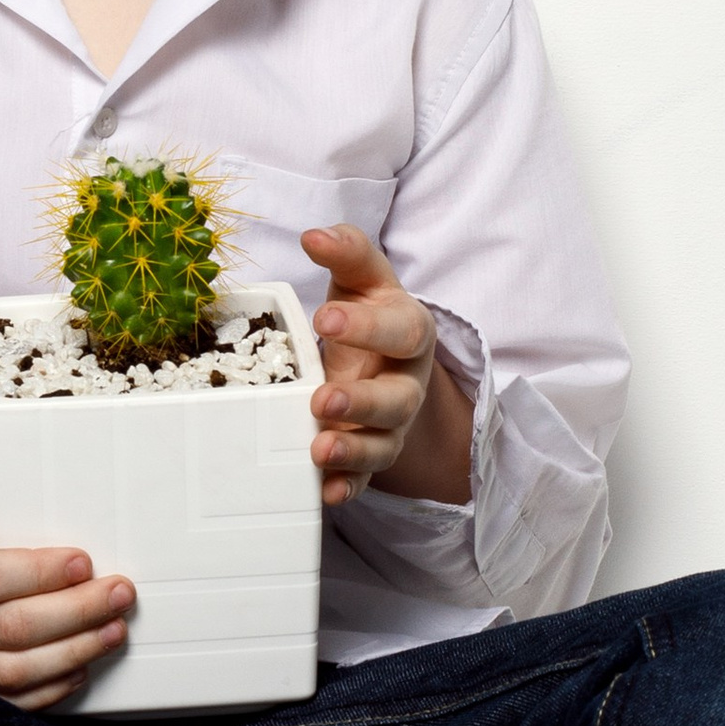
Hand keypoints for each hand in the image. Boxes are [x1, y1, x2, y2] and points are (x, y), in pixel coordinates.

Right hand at [0, 476, 132, 711]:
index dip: (39, 574)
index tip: (84, 562)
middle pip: (10, 627)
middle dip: (76, 612)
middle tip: (119, 592)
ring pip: (14, 671)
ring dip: (74, 652)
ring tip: (114, 628)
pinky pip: (10, 702)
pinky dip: (53, 688)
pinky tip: (83, 664)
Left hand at [301, 226, 473, 508]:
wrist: (379, 361)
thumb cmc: (363, 313)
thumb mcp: (361, 279)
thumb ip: (346, 251)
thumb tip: (315, 235)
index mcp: (409, 332)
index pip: (401, 330)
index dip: (368, 327)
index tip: (324, 319)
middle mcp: (405, 382)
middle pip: (397, 398)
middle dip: (362, 401)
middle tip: (321, 398)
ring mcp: (391, 425)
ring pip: (384, 443)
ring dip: (354, 448)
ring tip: (320, 448)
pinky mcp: (371, 454)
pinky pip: (365, 478)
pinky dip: (347, 486)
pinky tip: (325, 491)